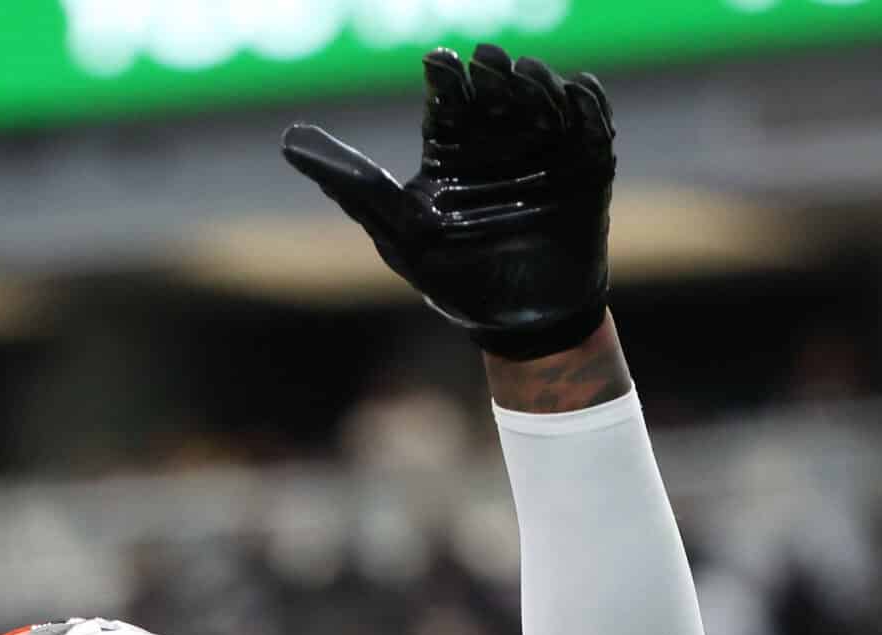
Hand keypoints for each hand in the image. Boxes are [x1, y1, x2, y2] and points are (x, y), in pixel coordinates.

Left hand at [283, 43, 612, 360]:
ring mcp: (543, 152)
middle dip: (494, 70)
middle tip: (487, 63)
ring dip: (538, 81)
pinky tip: (578, 92)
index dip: (446, 75)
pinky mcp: (586, 167)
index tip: (438, 64)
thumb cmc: (453, 276)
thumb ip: (352, 184)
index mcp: (452, 150)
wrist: (520, 323)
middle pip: (498, 88)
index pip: (449, 98)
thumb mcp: (397, 230)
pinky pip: (592, 125)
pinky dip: (588, 105)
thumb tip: (289, 140)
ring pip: (544, 97)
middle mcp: (497, 142)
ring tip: (526, 76)